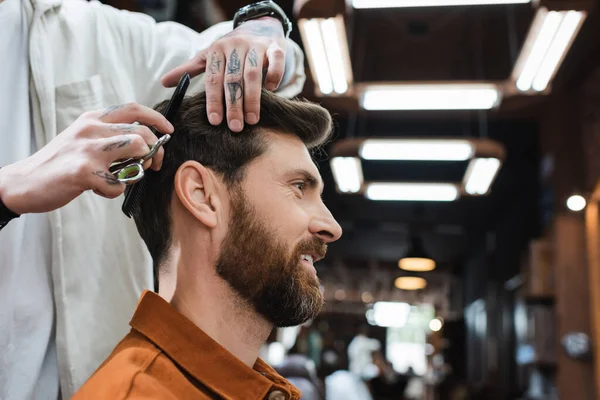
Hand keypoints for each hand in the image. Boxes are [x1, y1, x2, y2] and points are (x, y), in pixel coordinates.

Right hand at [0, 103, 173, 214]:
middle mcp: (91, 129)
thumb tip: (144, 146)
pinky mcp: (84, 171)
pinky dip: (115, 191)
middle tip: (153, 165)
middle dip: (155, 150)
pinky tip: (99, 191)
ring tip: (124, 177)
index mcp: (92, 119)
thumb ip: (109, 138)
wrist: (25, 182)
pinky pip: (119, 183)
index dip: (156, 118)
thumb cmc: (59, 164)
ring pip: (136, 147)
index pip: (133, 108)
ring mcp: (87, 149)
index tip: (168, 130)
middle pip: (141, 131)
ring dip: (140, 167)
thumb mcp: (82, 140)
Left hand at [162, 17, 286, 132]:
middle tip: (235, 127)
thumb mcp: (209, 56)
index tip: (214, 121)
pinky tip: (271, 91)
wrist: (258, 27)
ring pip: (253, 73)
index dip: (213, 100)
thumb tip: (164, 82)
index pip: (213, 79)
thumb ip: (189, 70)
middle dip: (233, 105)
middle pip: (233, 79)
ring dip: (252, 98)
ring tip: (251, 120)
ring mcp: (256, 46)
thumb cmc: (231, 48)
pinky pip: (276, 61)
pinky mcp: (275, 47)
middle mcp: (235, 46)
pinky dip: (274, 76)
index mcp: (216, 50)